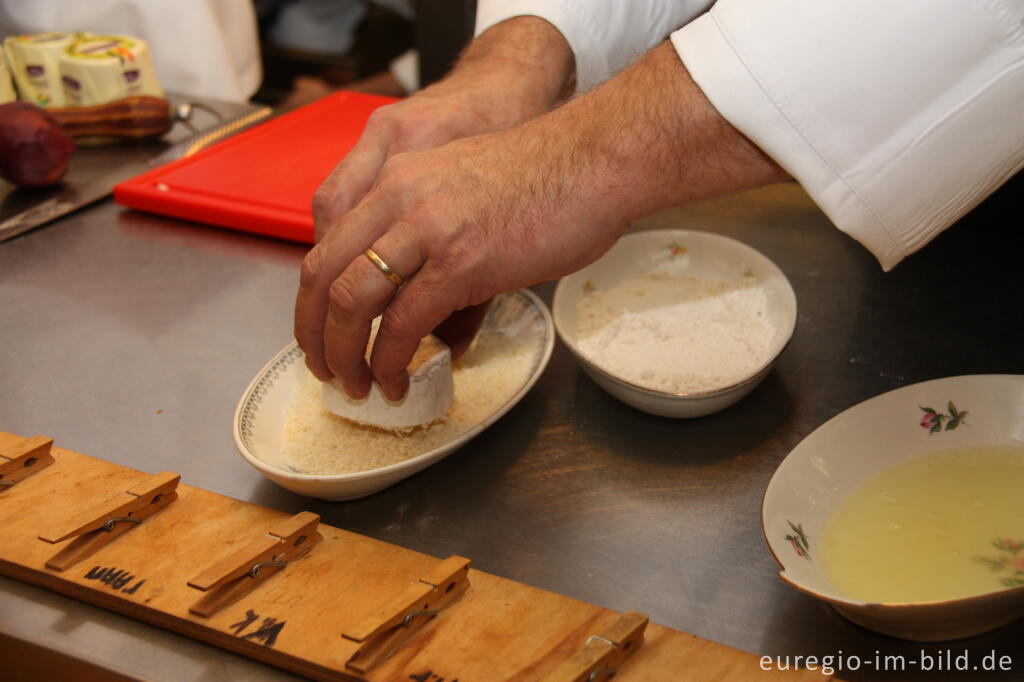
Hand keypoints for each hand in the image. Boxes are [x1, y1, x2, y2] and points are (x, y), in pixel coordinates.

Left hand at [295, 43, 785, 399]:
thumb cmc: (547, 176)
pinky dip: (389, 362)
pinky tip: (396, 382)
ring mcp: (426, 230)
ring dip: (343, 355)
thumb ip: (434, 239)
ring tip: (354, 386)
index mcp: (395, 181)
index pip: (327, 243)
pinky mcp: (460, 263)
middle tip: (323, 369)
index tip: (321, 331)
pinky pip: (402, 324)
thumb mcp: (465, 192)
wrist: (595, 159)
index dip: (312, 298)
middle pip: (322, 275)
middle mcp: (398, 200)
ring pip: (350, 302)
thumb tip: (435, 311)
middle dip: (313, 334)